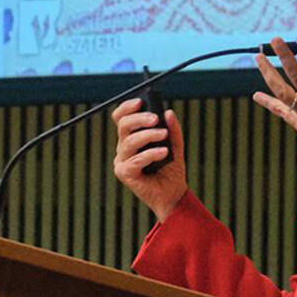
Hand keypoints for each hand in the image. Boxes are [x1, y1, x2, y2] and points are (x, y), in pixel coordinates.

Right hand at [111, 98, 187, 220]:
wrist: (173, 195)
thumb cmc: (170, 170)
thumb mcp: (174, 146)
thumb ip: (172, 130)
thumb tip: (169, 112)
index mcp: (131, 138)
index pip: (121, 118)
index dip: (127, 107)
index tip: (141, 101)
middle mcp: (124, 148)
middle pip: (123, 126)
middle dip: (139, 119)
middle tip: (156, 119)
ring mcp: (122, 161)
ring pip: (129, 142)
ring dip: (147, 136)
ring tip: (163, 135)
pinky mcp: (124, 174)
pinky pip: (134, 160)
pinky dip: (150, 154)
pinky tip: (163, 152)